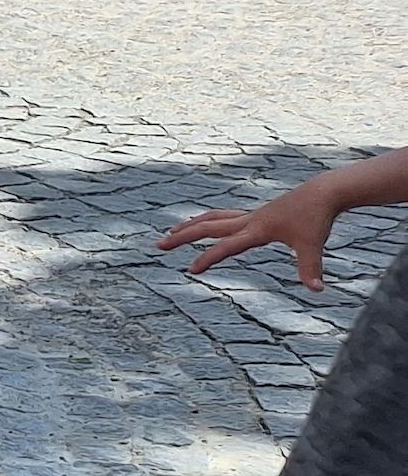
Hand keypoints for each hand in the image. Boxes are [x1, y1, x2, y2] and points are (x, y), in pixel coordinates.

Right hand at [162, 173, 355, 287]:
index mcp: (257, 229)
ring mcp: (251, 216)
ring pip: (212, 218)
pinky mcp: (257, 214)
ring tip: (173, 232)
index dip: (208, 258)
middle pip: (207, 227)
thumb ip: (311, 268)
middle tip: (159, 245)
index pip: (226, 246)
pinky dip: (209, 220)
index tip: (190, 270)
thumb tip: (317, 291)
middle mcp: (248, 221)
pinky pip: (224, 217)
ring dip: (190, 225)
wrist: (323, 192)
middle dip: (182, 236)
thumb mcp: (313, 245)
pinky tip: (206, 224)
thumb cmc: (316, 218)